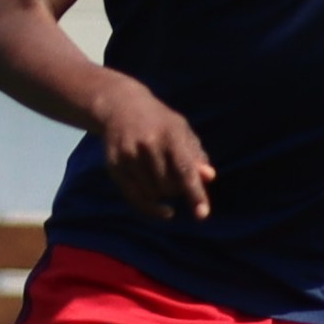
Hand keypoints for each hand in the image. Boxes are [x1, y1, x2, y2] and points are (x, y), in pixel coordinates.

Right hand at [92, 74, 214, 220]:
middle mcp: (147, 145)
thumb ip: (197, 155)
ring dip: (164, 193)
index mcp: (170, 134)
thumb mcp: (182, 132)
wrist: (120, 107)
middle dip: (179, 188)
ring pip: (154, 193)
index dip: (195, 193)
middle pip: (169, 186)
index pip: (185, 169)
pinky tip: (167, 212)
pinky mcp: (114, 166)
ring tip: (164, 177)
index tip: (202, 215)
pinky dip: (152, 208)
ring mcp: (128, 156)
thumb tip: (209, 177)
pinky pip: (135, 198)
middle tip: (178, 176)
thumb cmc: (160, 123)